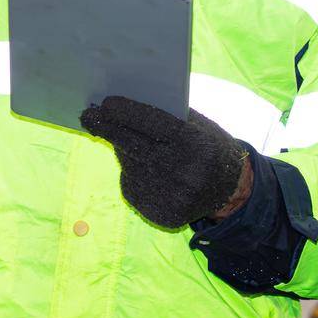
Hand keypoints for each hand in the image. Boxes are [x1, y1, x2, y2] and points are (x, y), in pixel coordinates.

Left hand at [81, 97, 249, 228]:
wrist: (229, 191)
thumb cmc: (208, 147)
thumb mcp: (199, 125)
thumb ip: (168, 115)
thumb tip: (125, 105)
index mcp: (196, 146)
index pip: (156, 124)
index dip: (129, 113)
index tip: (106, 103)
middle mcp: (184, 174)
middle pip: (135, 146)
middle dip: (108, 128)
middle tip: (89, 115)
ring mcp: (171, 198)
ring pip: (130, 166)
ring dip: (124, 151)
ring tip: (132, 142)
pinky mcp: (161, 215)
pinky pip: (133, 187)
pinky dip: (132, 173)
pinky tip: (146, 169)